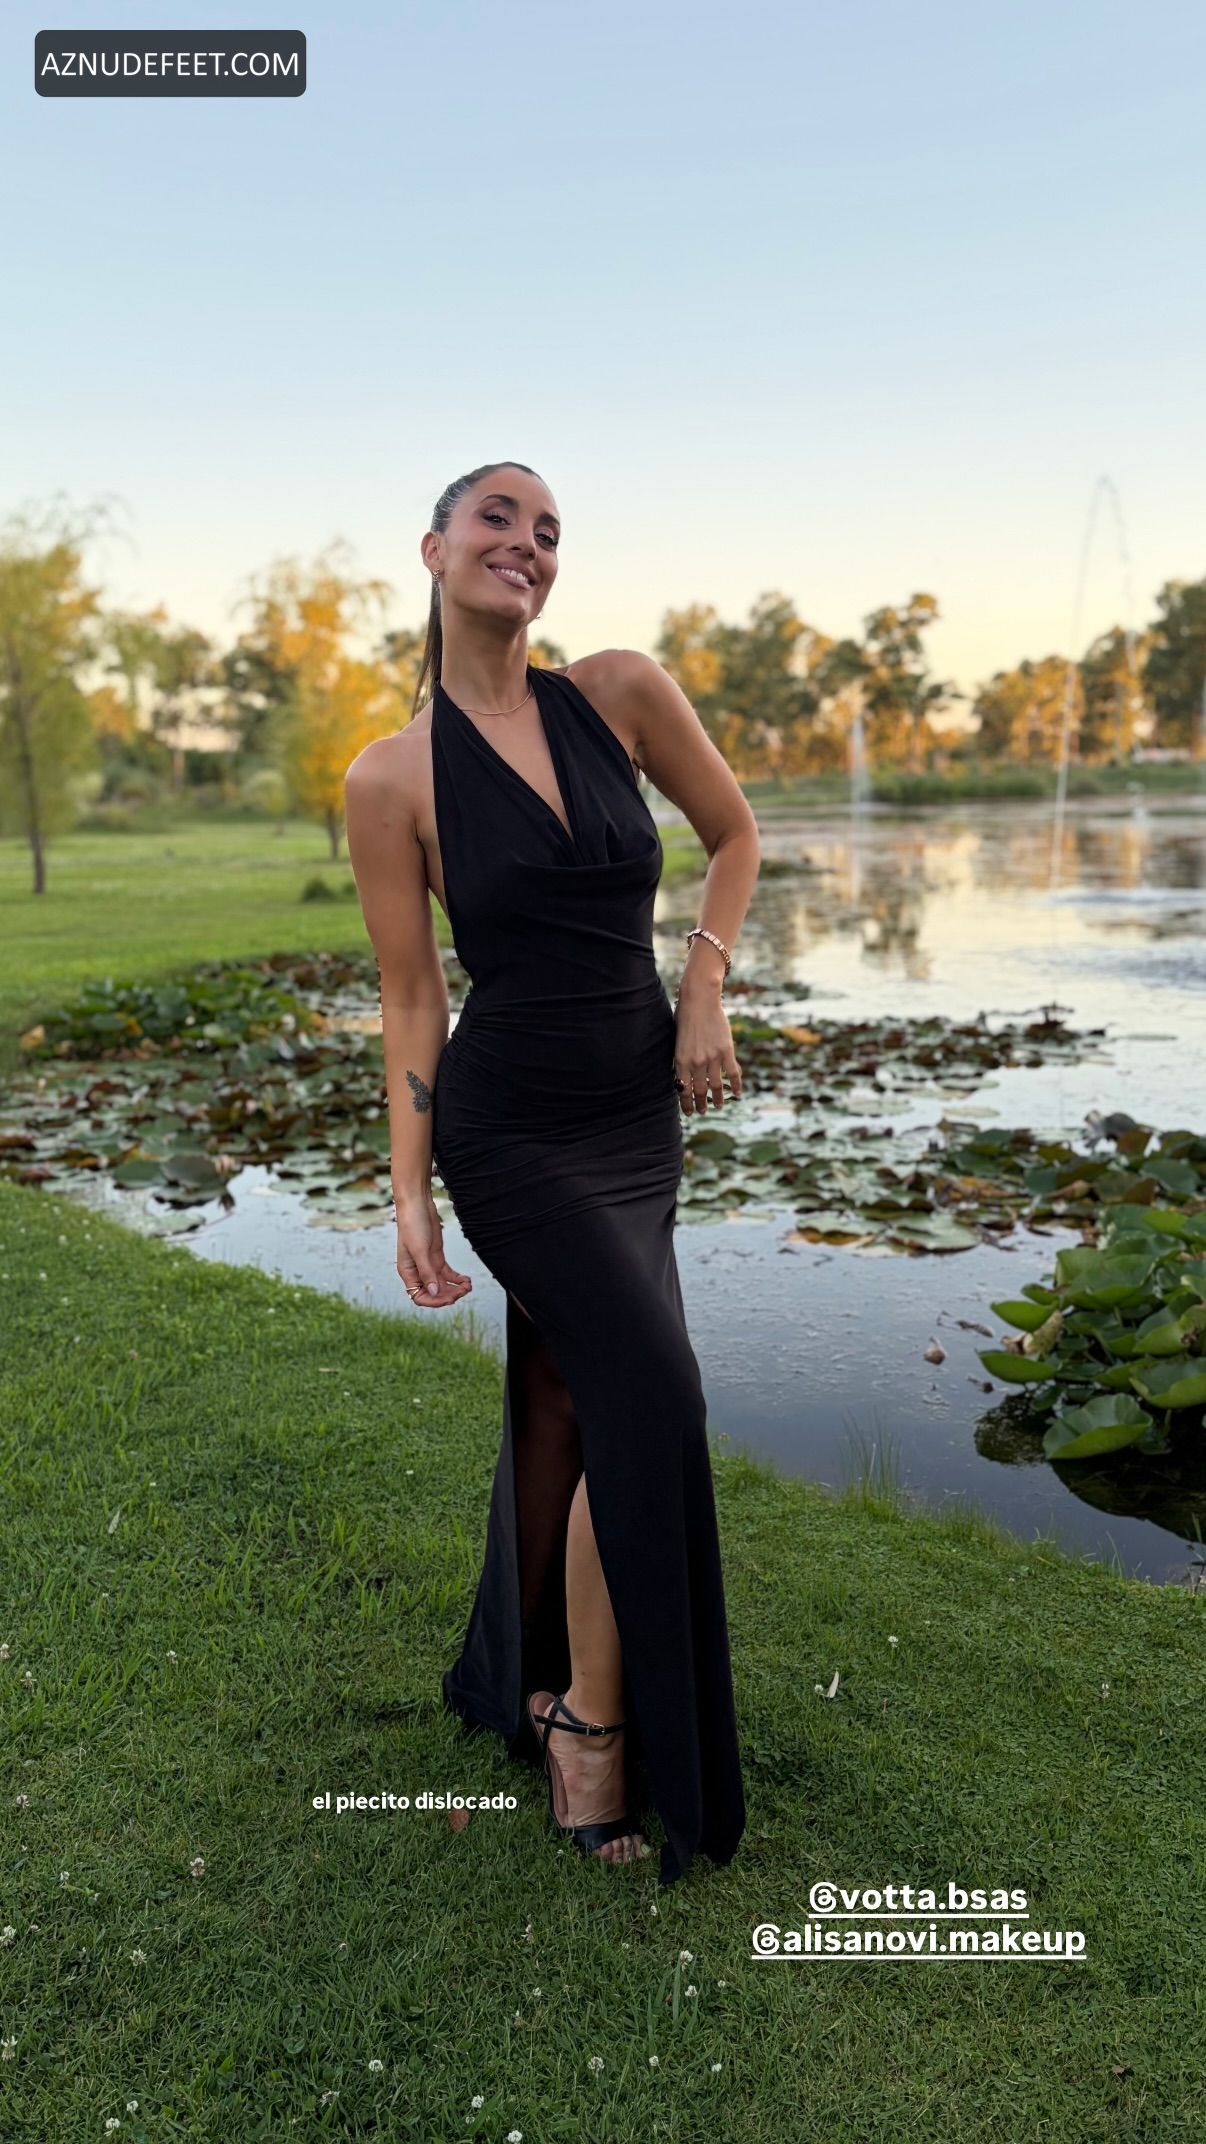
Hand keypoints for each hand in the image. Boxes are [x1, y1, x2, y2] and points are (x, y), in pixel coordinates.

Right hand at [396, 1188, 472, 1307]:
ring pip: (443, 1284)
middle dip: (449, 1294)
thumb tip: (433, 1292)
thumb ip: (427, 1272)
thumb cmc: (412, 1225)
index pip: (419, 1297)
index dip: (434, 1301)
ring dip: (455, 1288)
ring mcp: (428, 1265)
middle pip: (434, 1292)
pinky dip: (457, 1279)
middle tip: (464, 1291)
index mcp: (408, 1273)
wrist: (418, 1205)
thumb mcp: (419, 1250)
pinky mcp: (437, 1258)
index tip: (450, 1299)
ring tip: (468, 1286)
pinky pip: (448, 1274)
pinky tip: (467, 1280)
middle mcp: (417, 1272)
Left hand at [673, 987, 741, 1114]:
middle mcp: (696, 1062)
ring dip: (717, 1099)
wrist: (699, 1000)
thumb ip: (681, 1059)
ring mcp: (712, 1058)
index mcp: (681, 1060)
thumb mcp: (677, 1041)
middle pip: (700, 1091)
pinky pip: (733, 1073)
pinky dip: (736, 1086)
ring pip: (716, 1086)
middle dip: (701, 1104)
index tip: (689, 1112)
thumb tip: (683, 1077)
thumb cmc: (684, 1017)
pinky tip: (737, 1095)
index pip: (684, 1089)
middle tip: (702, 1112)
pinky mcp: (726, 1051)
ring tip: (718, 1106)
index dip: (687, 1103)